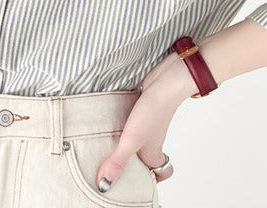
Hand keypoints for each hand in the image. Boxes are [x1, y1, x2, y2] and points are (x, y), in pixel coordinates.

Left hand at [95, 49, 198, 192]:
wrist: (163, 81)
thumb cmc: (154, 111)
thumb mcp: (131, 141)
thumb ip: (118, 162)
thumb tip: (104, 185)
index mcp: (153, 153)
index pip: (160, 173)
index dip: (152, 180)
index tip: (135, 183)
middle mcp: (152, 140)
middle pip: (145, 157)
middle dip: (131, 162)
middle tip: (113, 165)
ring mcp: (147, 124)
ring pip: (138, 139)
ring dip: (125, 142)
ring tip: (106, 145)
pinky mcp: (141, 110)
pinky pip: (133, 122)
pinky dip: (123, 125)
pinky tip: (110, 123)